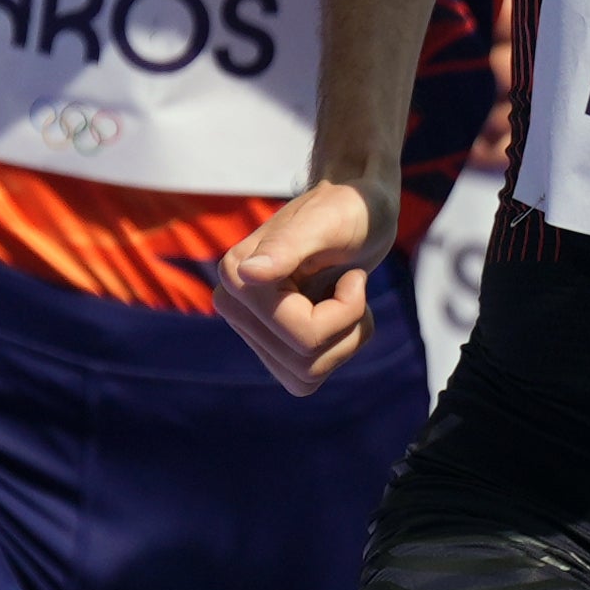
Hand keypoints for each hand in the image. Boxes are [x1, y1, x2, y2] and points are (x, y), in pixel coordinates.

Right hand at [218, 179, 389, 392]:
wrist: (356, 213)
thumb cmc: (347, 210)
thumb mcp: (328, 221)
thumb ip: (287, 246)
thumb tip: (245, 274)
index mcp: (237, 276)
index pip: (304, 334)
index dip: (346, 310)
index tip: (354, 273)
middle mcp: (233, 307)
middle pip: (305, 361)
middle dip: (346, 326)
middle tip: (353, 284)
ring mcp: (249, 330)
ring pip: (307, 376)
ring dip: (346, 339)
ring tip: (347, 297)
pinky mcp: (269, 347)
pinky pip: (306, 379)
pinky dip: (338, 350)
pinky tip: (340, 314)